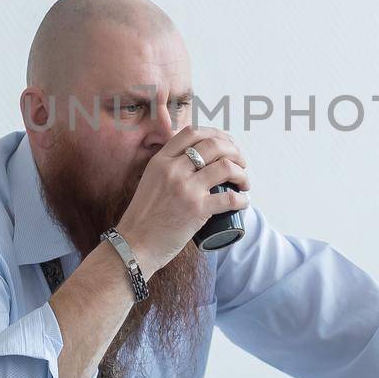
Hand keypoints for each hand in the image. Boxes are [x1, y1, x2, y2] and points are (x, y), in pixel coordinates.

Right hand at [115, 125, 250, 275]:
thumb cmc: (144, 217)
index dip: (215, 134)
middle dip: (234, 151)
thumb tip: (191, 160)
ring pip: (226, 167)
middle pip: (213, 145)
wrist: (134, 244)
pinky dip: (242, 200)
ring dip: (242, 173)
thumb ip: (166, 168)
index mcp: (161, 160)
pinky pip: (229, 198)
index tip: (226, 144)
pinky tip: (243, 203)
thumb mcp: (150, 181)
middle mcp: (173, 169)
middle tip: (241, 163)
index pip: (192, 133)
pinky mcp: (196, 210)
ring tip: (244, 183)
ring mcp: (185, 188)